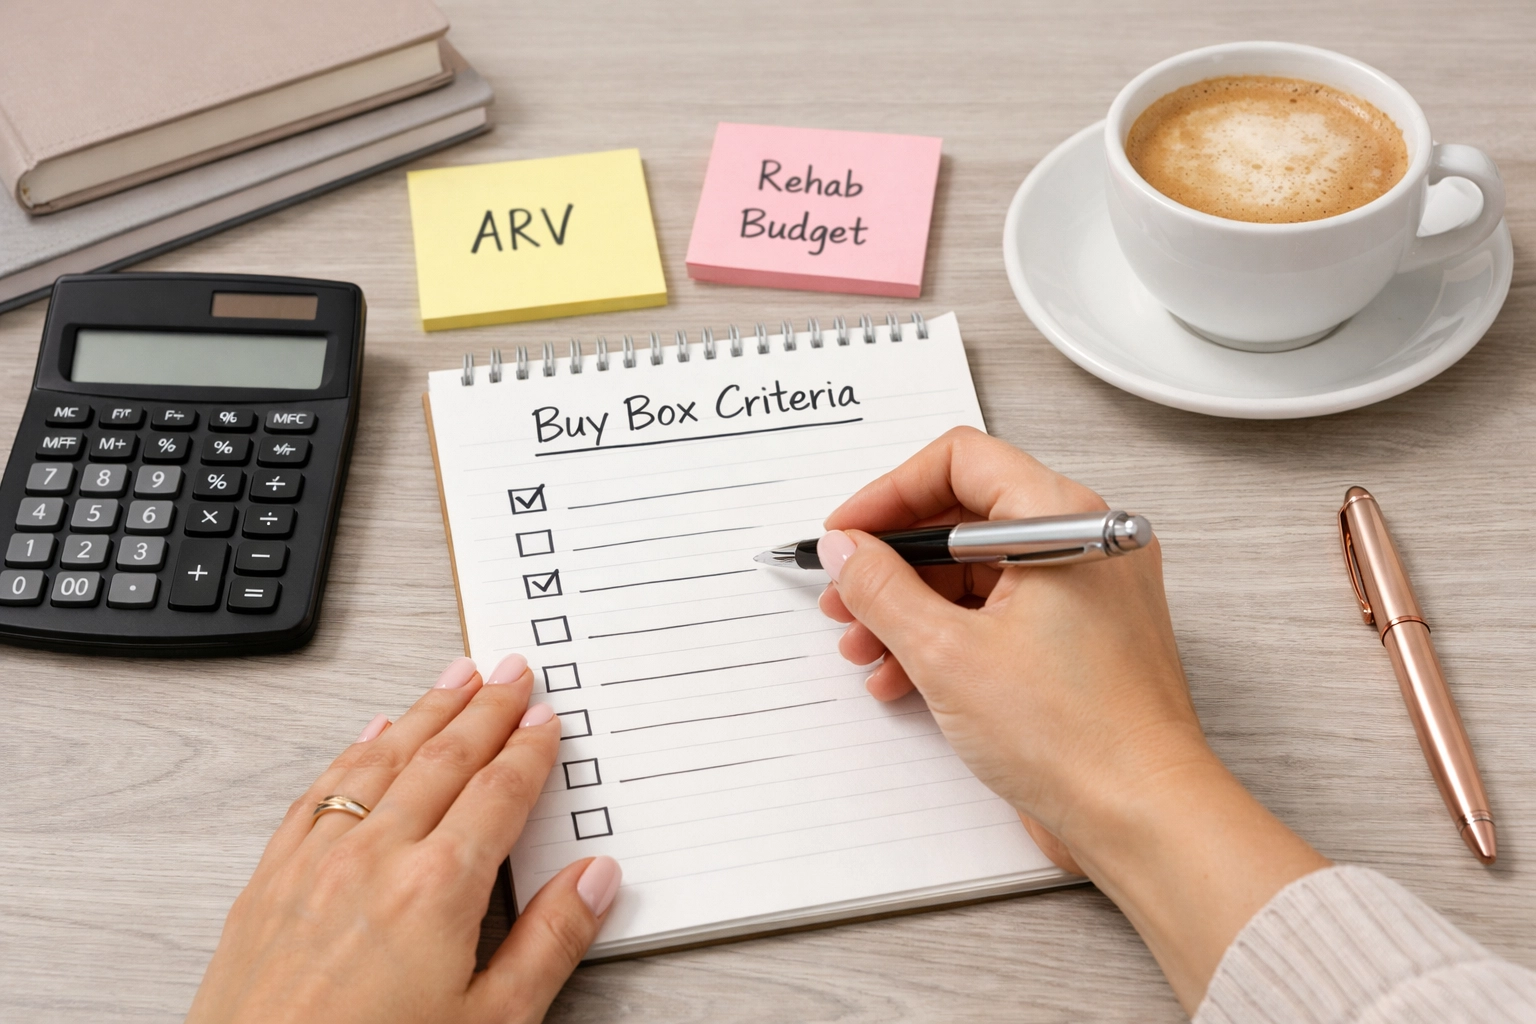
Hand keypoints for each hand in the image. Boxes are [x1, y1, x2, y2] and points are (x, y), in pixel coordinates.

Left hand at [187, 655, 621, 1023]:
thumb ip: (550, 943)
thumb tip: (596, 880)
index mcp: (438, 888)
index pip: (499, 791)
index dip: (528, 748)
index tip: (545, 720)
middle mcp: (374, 858)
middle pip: (444, 757)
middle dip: (485, 707)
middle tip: (511, 673)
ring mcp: (315, 864)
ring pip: (381, 759)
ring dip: (424, 710)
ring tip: (453, 678)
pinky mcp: (270, 882)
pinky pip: (320, 792)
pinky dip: (352, 752)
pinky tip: (368, 736)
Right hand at [817, 428, 1325, 1009]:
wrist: (1143, 819)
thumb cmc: (1081, 738)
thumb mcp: (948, 654)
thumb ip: (882, 589)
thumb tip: (847, 550)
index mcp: (1065, 522)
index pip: (961, 462)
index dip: (890, 493)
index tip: (848, 533)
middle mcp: (1082, 545)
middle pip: (964, 518)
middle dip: (893, 560)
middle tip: (845, 593)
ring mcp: (1083, 595)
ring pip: (975, 573)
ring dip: (909, 607)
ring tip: (866, 646)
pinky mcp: (1076, 641)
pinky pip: (997, 615)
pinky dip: (945, 636)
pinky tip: (903, 675)